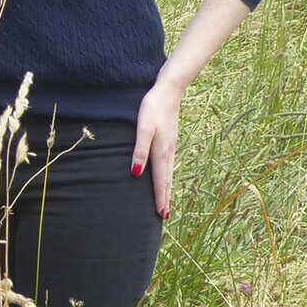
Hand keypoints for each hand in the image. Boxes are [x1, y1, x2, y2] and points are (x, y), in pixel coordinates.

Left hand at [131, 80, 183, 218]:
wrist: (169, 91)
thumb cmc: (153, 107)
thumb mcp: (143, 128)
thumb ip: (140, 150)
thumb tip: (136, 174)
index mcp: (161, 151)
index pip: (161, 180)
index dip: (160, 198)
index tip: (161, 215)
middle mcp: (168, 151)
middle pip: (167, 180)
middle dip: (166, 198)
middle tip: (165, 216)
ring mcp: (170, 146)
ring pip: (169, 173)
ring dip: (167, 189)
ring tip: (166, 202)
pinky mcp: (169, 140)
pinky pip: (169, 165)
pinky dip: (167, 177)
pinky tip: (166, 177)